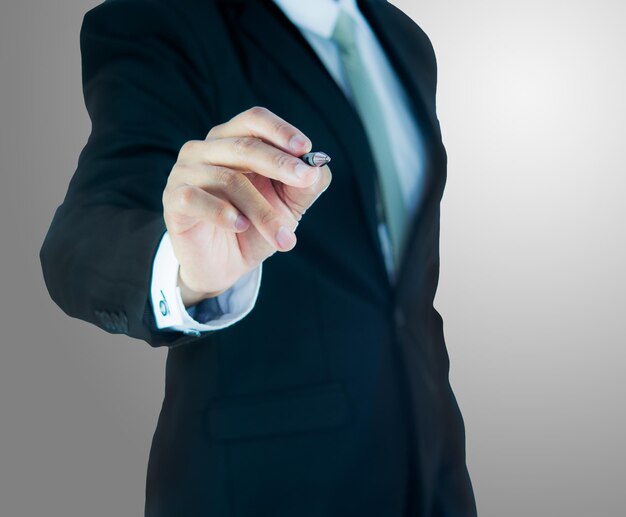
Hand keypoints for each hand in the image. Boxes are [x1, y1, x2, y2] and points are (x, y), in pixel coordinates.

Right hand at [162, 106, 331, 305]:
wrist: (224, 265)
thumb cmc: (254, 226)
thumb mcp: (288, 205)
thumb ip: (305, 185)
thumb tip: (317, 167)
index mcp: (232, 140)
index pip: (254, 120)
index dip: (280, 131)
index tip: (305, 148)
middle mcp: (205, 149)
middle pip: (244, 144)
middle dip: (280, 163)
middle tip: (305, 180)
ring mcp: (185, 172)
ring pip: (229, 179)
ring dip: (262, 211)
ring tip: (284, 237)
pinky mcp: (174, 200)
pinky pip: (196, 198)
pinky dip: (223, 213)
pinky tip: (241, 226)